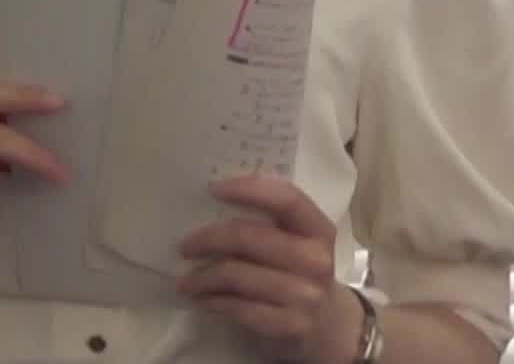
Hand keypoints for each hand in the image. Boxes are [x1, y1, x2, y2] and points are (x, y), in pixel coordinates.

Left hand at [177, 174, 357, 363]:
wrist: (329, 325)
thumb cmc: (300, 271)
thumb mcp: (298, 242)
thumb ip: (269, 221)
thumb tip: (210, 202)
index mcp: (318, 229)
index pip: (286, 199)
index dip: (248, 189)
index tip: (213, 188)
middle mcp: (315, 260)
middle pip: (248, 237)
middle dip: (208, 239)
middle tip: (185, 245)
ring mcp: (305, 295)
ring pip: (237, 275)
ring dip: (202, 278)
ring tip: (185, 281)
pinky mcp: (290, 325)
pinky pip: (239, 307)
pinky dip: (214, 302)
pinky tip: (203, 299)